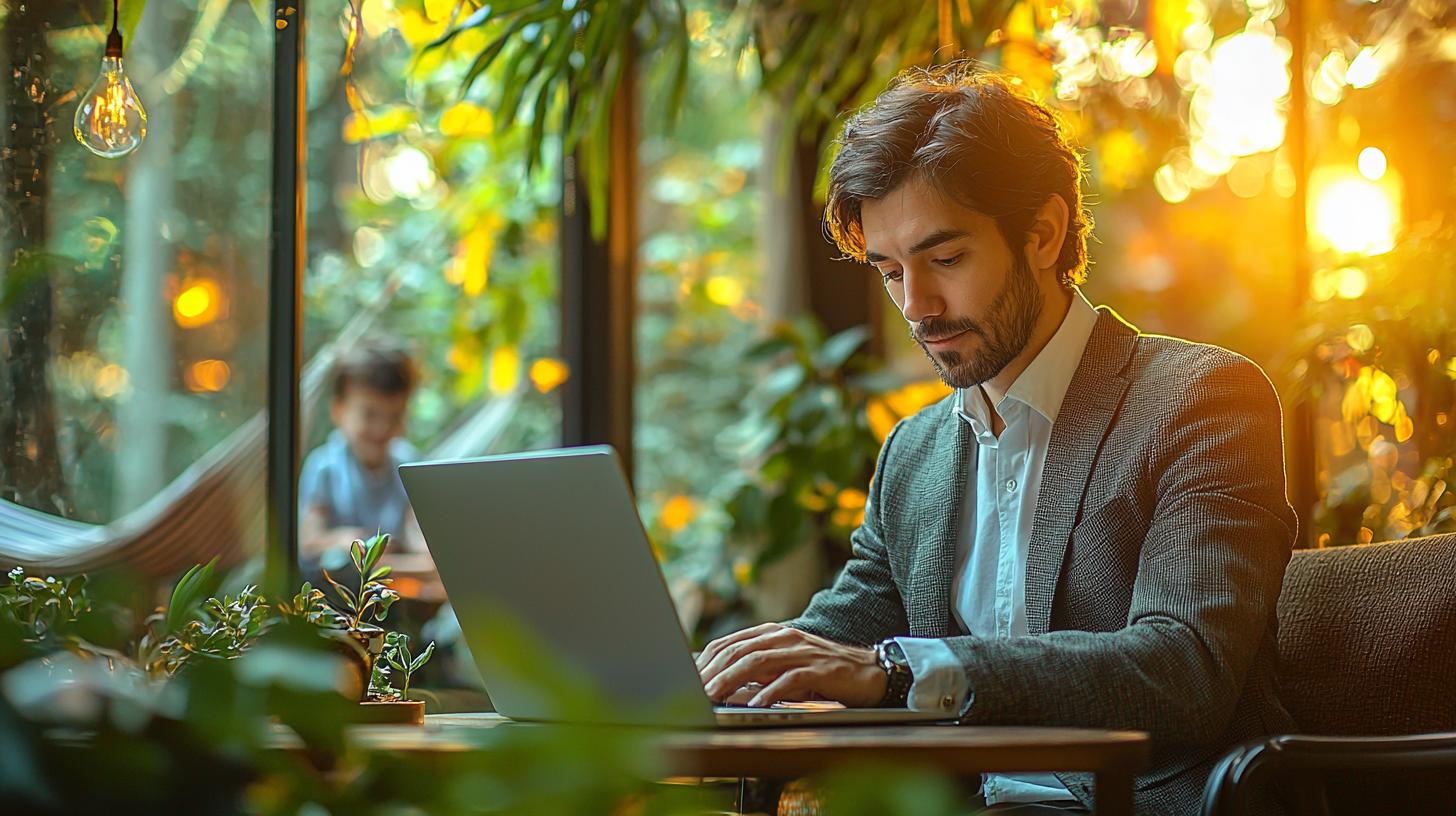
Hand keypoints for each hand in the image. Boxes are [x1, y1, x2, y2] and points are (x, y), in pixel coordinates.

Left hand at [696, 623, 886, 707]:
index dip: (706, 660)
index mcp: (772, 634)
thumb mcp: (784, 666)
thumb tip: (720, 681)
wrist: (868, 672)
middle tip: (693, 690)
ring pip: (758, 662)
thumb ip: (757, 668)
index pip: (730, 643)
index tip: (687, 678)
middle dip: (712, 671)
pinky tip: (755, 704)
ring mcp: (802, 651)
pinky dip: (770, 692)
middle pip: (738, 650)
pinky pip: (789, 679)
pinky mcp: (819, 669)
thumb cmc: (820, 672)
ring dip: (731, 679)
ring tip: (713, 695)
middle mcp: (784, 637)